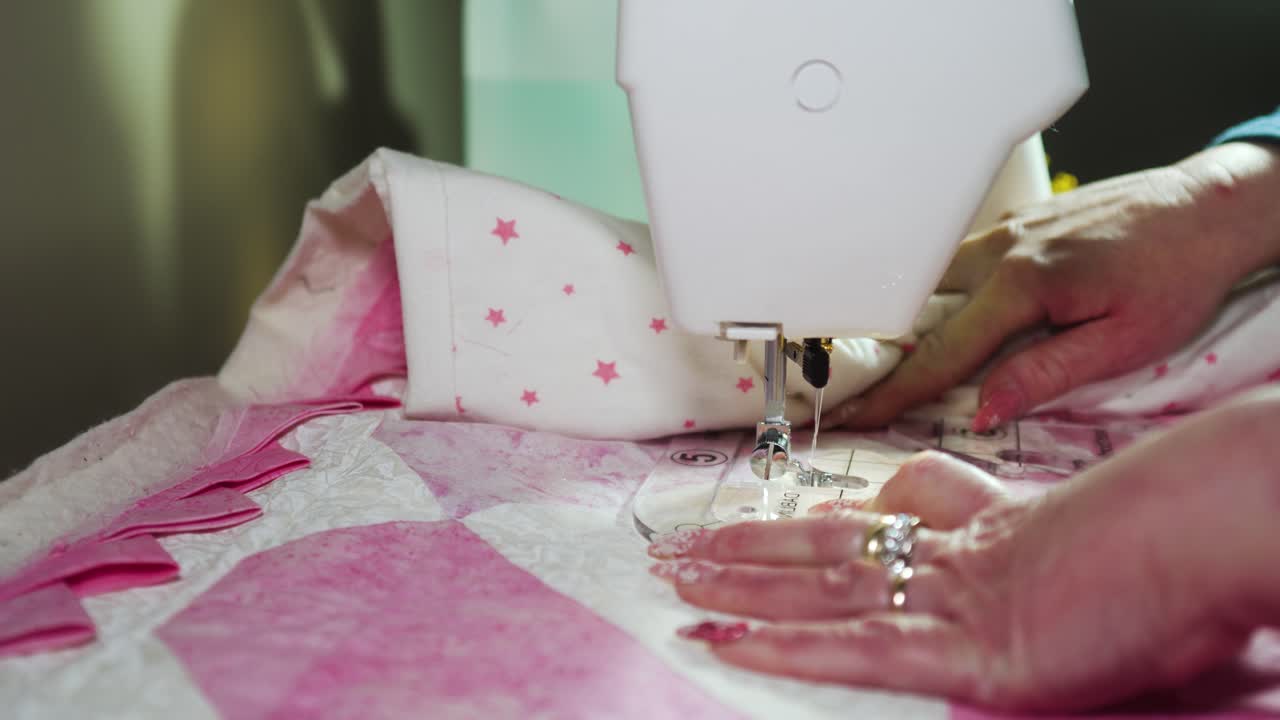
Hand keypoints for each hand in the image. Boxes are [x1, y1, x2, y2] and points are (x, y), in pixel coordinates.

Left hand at [648, 389, 1279, 711]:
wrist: (1197, 530)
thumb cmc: (1167, 547)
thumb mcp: (1086, 543)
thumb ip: (1022, 543)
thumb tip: (1009, 570)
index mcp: (981, 529)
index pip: (877, 520)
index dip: (817, 521)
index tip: (776, 519)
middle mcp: (947, 554)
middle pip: (824, 545)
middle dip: (748, 547)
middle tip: (684, 543)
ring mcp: (945, 596)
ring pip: (818, 586)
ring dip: (739, 585)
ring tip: (675, 579)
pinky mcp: (958, 645)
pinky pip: (851, 646)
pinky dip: (782, 644)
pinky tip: (726, 639)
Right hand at [836, 142, 1279, 430]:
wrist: (1213, 208)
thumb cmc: (1180, 274)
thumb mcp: (1123, 343)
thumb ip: (1045, 374)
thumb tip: (982, 408)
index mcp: (1024, 283)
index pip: (945, 352)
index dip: (898, 392)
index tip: (860, 415)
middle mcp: (1005, 248)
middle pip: (923, 309)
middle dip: (889, 352)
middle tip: (862, 391)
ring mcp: (1010, 229)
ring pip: (939, 280)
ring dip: (916, 319)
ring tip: (899, 359)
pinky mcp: (1022, 223)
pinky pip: (965, 262)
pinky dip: (947, 293)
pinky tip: (954, 315)